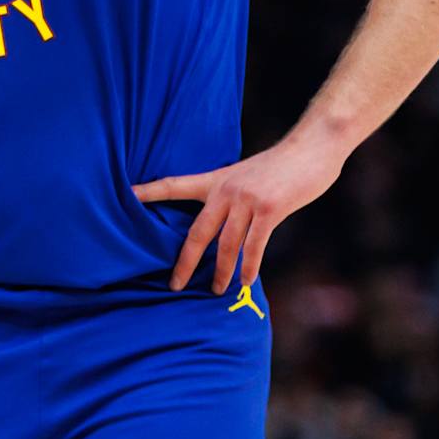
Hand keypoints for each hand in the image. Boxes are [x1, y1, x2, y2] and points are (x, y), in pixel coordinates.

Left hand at [131, 136, 345, 292]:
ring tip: (217, 290)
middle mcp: (226, 190)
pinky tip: (246, 282)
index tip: (126, 195)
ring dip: (221, 272)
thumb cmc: (281, 165)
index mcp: (216, 179)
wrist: (312, 147)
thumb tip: (221, 221)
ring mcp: (247, 200)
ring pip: (226, 245)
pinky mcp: (269, 209)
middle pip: (196, 232)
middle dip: (185, 262)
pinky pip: (254, 246)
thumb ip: (231, 195)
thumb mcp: (246, 174)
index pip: (174, 184)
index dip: (149, 191)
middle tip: (175, 285)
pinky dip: (249, 267)